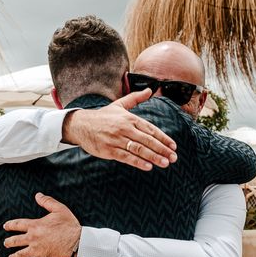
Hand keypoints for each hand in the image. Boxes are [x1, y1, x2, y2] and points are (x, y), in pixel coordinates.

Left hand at [3, 192, 80, 256]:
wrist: (77, 243)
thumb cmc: (69, 225)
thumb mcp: (59, 209)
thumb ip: (47, 201)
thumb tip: (37, 195)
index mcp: (35, 225)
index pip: (18, 224)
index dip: (10, 225)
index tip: (5, 226)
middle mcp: (32, 239)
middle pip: (15, 241)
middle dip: (9, 242)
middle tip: (5, 243)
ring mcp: (35, 251)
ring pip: (20, 255)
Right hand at [62, 88, 177, 170]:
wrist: (81, 124)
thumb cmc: (102, 116)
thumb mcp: (119, 105)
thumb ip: (135, 98)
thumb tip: (150, 90)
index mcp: (129, 118)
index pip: (151, 129)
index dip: (163, 138)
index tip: (173, 146)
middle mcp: (125, 128)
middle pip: (147, 140)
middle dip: (162, 149)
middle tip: (174, 157)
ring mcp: (116, 139)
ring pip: (139, 149)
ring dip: (154, 157)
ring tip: (165, 163)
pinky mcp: (109, 150)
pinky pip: (126, 157)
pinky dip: (138, 162)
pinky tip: (148, 166)